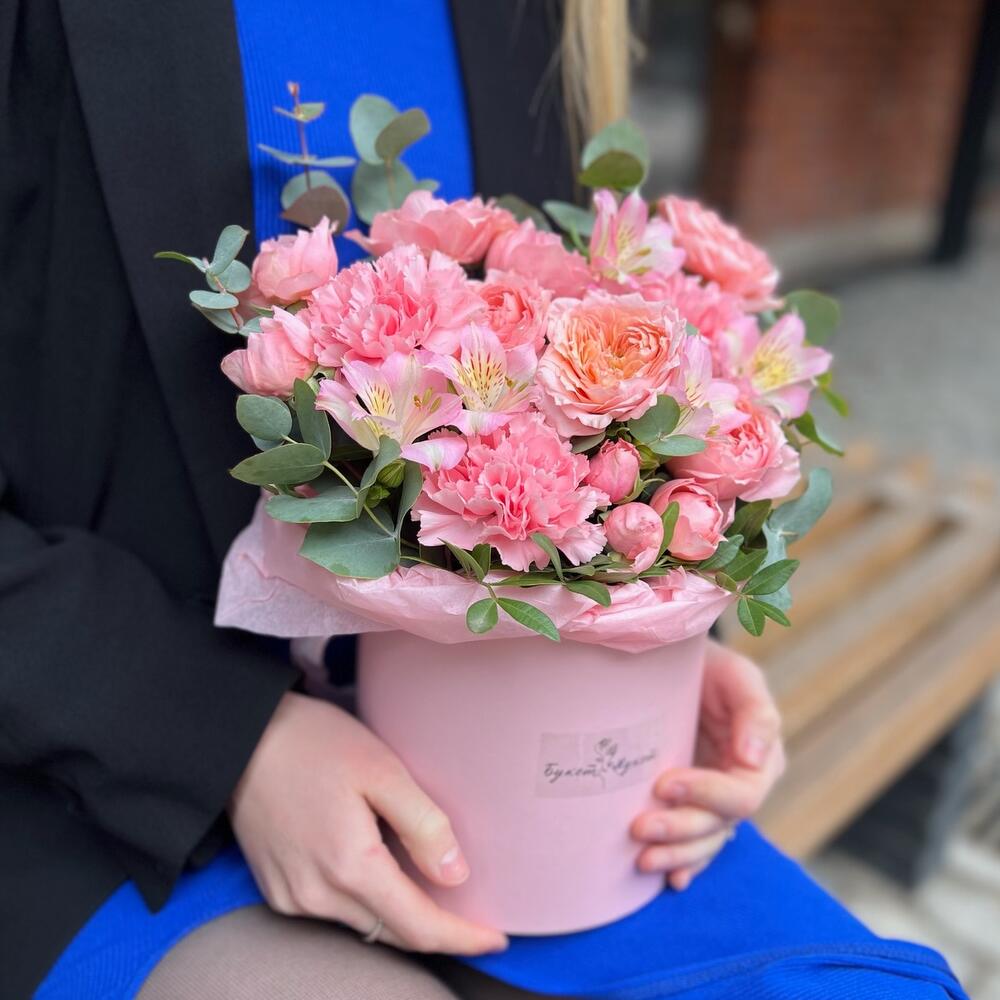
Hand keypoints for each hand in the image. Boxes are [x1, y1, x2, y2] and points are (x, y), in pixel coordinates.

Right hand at [229, 691, 507, 954]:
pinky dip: (364, 901)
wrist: (239, 738)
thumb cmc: (312, 743)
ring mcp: (292, 897)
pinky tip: (378, 870)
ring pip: (364, 924)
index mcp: (350, 866)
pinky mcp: (277, 889)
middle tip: (472, 916)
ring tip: (428, 885)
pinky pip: (334, 910)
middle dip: (435, 928)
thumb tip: (455, 874)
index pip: (418, 926)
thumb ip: (423, 823)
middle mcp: (317, 896)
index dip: (461, 937)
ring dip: (399, 913)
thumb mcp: (381, 769)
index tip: (495, 939)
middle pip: (393, 931)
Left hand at [631, 639, 784, 889]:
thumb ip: (754, 712)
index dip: (706, 795)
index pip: (741, 795)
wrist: (673, 668)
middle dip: (680, 829)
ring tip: (641, 860)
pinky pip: (694, 846)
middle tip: (638, 827)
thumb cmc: (709, 668)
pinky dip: (684, 865)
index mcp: (761, 760)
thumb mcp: (737, 676)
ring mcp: (715, 803)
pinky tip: (669, 881)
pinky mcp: (691, 807)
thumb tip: (753, 759)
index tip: (664, 783)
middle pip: (718, 825)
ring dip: (676, 854)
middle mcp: (742, 788)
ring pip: (704, 842)